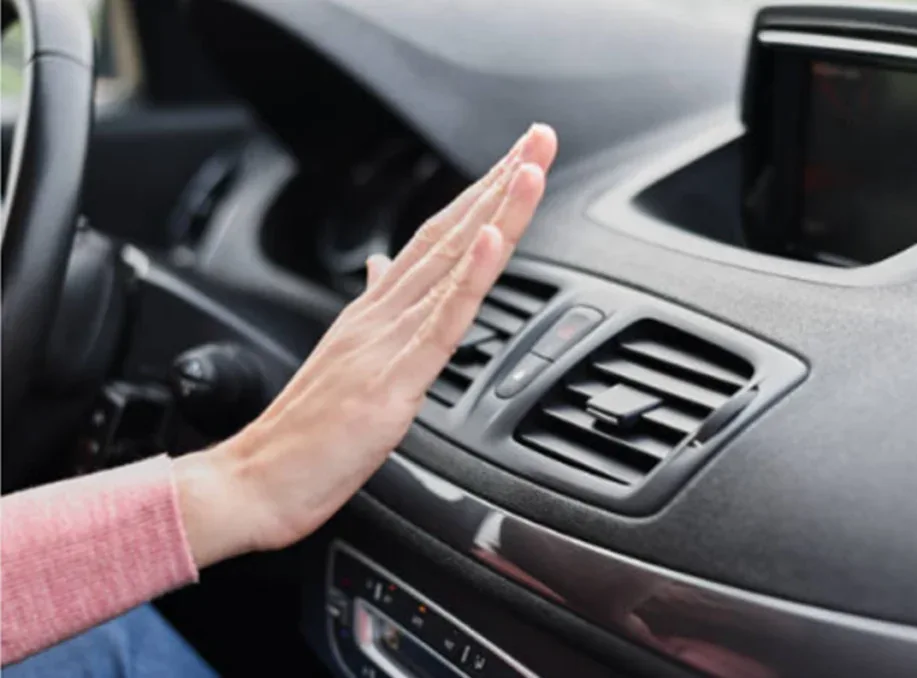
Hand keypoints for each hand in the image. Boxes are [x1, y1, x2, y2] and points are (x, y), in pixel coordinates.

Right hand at [173, 124, 557, 567]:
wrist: (255, 481)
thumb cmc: (303, 433)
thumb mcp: (348, 360)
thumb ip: (372, 308)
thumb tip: (382, 267)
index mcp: (376, 311)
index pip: (436, 237)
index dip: (479, 196)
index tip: (516, 160)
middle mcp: (383, 313)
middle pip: (450, 234)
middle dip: (500, 183)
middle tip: (539, 137)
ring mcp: (388, 342)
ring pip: (452, 265)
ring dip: (495, 211)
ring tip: (528, 166)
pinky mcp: (393, 379)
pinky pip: (440, 321)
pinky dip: (469, 276)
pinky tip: (490, 238)